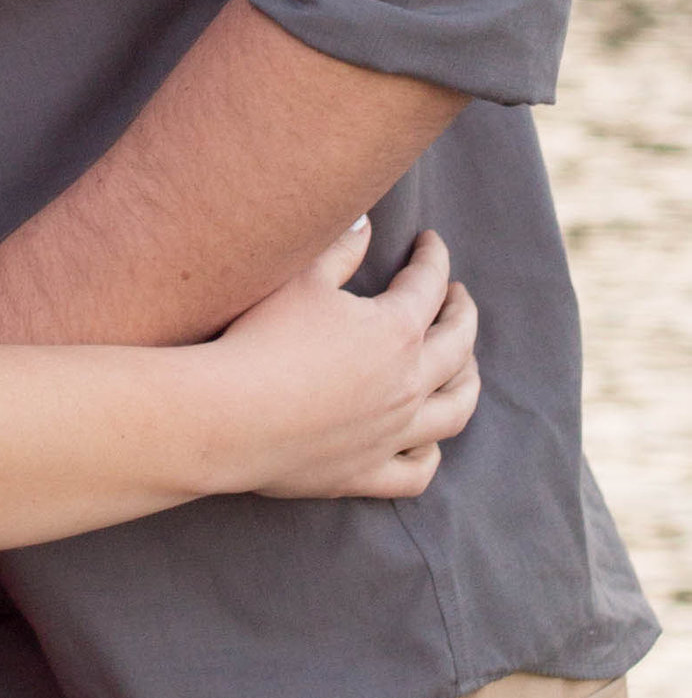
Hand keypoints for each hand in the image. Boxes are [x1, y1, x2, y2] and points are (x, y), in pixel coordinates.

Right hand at [220, 221, 479, 499]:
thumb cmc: (263, 338)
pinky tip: (425, 440)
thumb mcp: (300, 279)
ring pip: (454, 411)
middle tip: (458, 297)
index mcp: (396, 331)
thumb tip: (364, 224)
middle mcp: (408, 384)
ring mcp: (393, 434)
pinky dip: (429, 453)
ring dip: (466, 382)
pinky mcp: (368, 473)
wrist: (231, 416)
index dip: (433, 258)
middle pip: (458, 347)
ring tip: (463, 366)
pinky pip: (418, 471)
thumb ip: (339, 250)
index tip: (431, 242)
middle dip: (462, 314)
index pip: (429, 285)